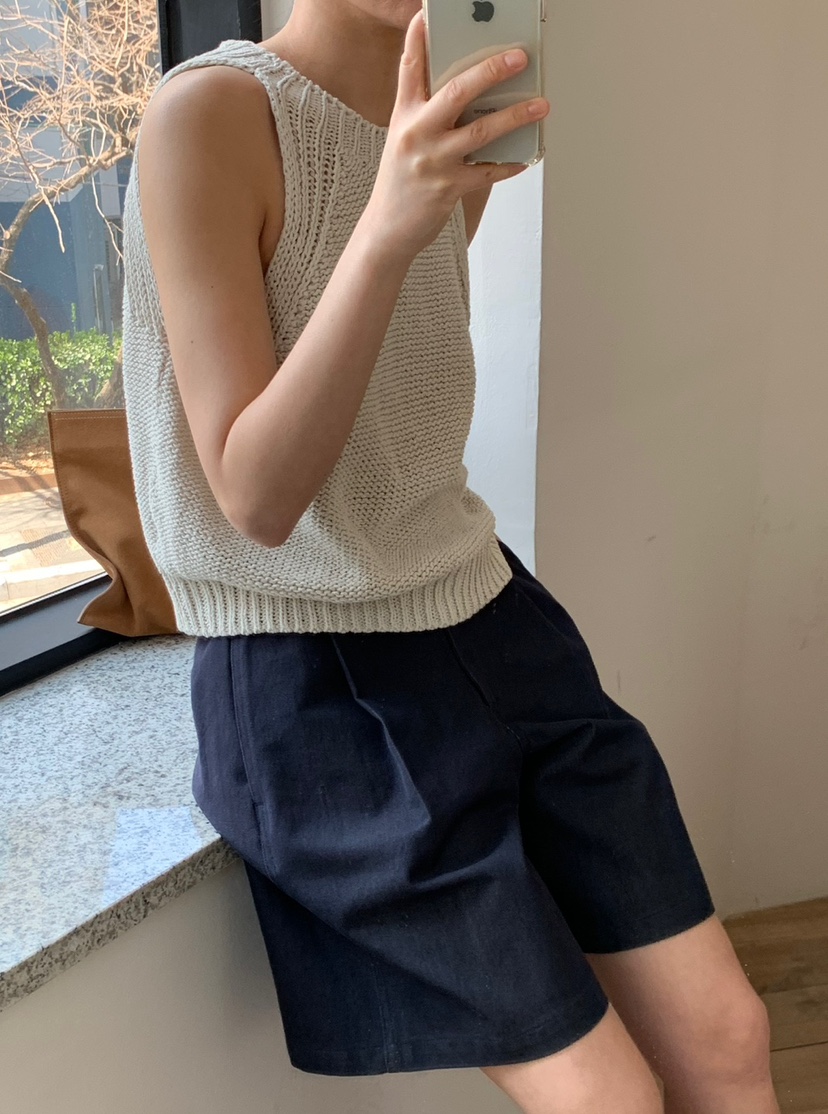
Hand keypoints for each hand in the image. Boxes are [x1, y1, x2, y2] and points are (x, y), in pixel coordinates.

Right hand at [363, 8, 548, 261]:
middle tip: (519, 57)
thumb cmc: (401, 181)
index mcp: (404, 115)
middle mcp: (416, 133)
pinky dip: (509, 164)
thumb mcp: (405, 139)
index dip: (420, 37)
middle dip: (491, 71)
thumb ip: (428, 112)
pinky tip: (526, 157)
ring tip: (541, 105)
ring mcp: (432, 161)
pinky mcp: (447, 188)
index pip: (411, 67)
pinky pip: (487, 171)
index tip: (429, 12)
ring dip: (515, 116)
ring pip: (481, 131)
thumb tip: (473, 90)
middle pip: (456, 92)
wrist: (387, 229)